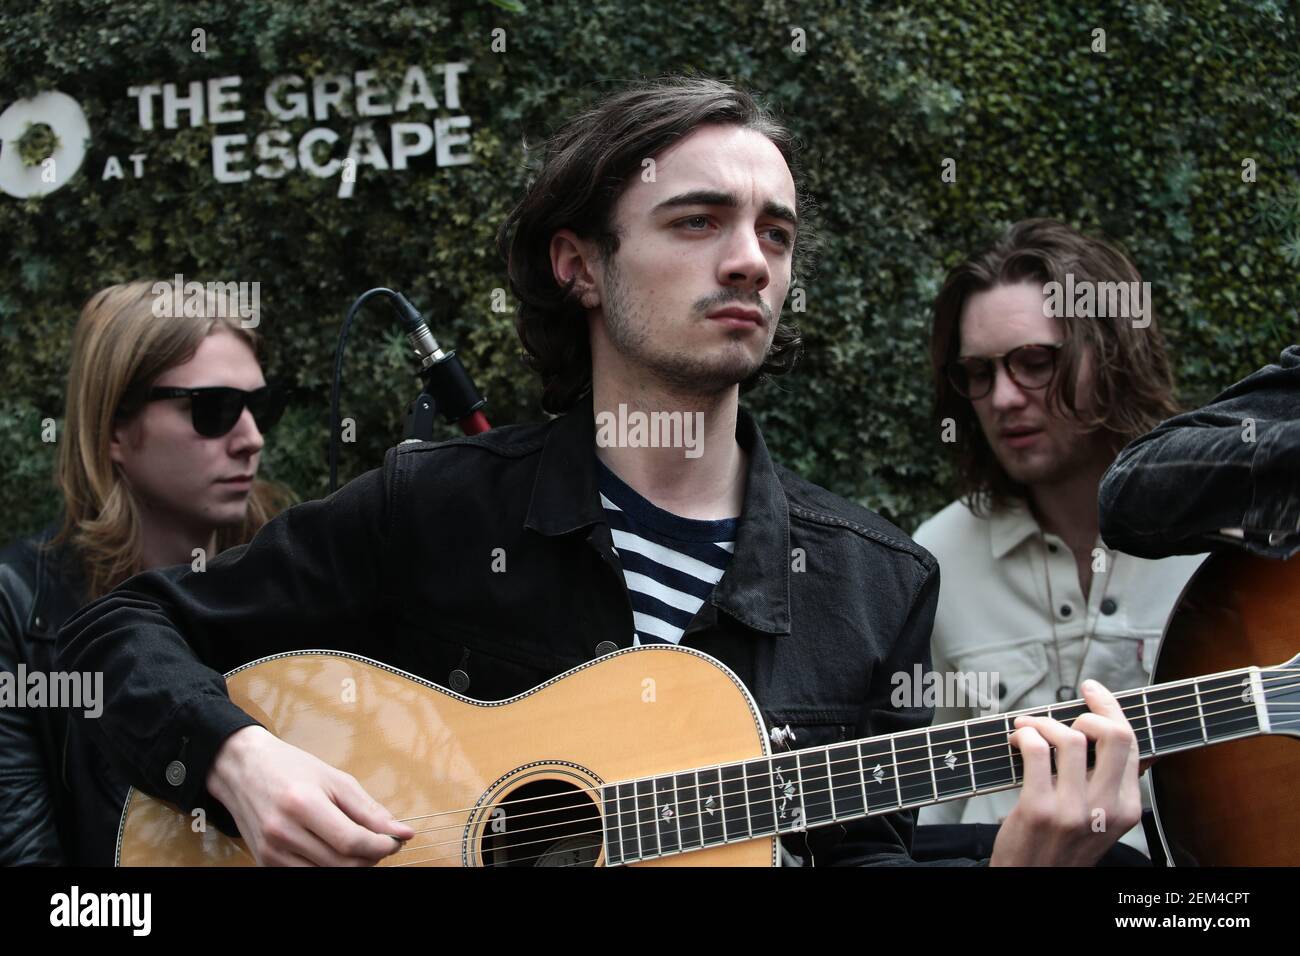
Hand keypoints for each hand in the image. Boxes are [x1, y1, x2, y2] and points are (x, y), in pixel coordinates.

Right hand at [206, 725, 415, 865]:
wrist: (242, 769)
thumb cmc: (290, 768)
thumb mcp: (334, 779)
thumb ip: (369, 810)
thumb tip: (401, 832)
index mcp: (303, 804)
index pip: (351, 841)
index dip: (381, 846)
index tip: (396, 840)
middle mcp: (283, 832)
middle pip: (341, 863)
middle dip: (371, 857)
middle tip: (382, 843)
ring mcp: (271, 852)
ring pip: (326, 875)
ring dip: (352, 865)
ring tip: (360, 845)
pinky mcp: (264, 863)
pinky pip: (306, 876)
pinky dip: (328, 868)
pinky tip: (336, 851)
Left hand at [989, 680, 1142, 865]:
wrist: (1034, 883)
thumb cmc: (1062, 848)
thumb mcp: (1103, 823)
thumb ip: (1113, 786)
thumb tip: (1128, 743)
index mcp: (1127, 808)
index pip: (1131, 743)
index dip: (1110, 709)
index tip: (1092, 691)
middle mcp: (1106, 808)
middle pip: (1112, 734)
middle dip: (1088, 710)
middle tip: (1065, 711)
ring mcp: (1073, 810)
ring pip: (1070, 738)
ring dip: (1044, 722)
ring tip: (1029, 727)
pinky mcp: (1039, 809)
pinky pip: (1036, 750)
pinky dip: (1024, 733)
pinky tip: (1018, 738)